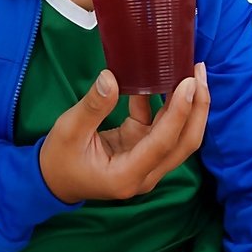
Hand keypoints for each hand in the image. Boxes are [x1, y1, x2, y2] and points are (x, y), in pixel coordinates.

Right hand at [39, 63, 208, 203]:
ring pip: (178, 136)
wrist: (52, 180)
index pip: (163, 142)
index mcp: (127, 174)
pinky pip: (160, 127)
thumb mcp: (69, 131)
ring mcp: (146, 163)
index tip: (188, 82)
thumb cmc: (59, 159)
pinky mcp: (141, 150)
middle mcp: (145, 173)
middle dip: (197, 108)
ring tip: (191, 71)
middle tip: (199, 71)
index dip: (179, 112)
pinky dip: (163, 105)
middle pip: (184, 142)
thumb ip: (92, 106)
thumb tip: (111, 77)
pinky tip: (160, 80)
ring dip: (187, 105)